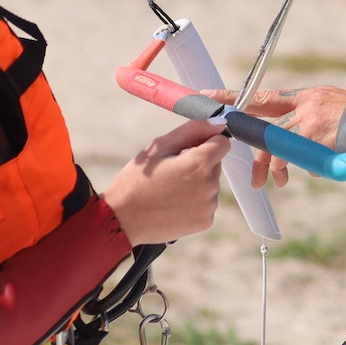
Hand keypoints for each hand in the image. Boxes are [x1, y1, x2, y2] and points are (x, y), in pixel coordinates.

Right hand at [101, 119, 227, 244]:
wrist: (122, 219)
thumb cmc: (136, 180)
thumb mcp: (159, 147)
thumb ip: (192, 130)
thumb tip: (218, 122)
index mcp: (198, 164)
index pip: (223, 143)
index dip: (207, 141)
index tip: (190, 149)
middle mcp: (209, 186)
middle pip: (216, 164)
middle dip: (199, 163)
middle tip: (172, 171)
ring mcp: (209, 206)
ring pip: (211, 184)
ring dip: (197, 183)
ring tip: (170, 189)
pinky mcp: (205, 222)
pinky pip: (207, 203)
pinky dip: (195, 202)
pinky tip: (174, 204)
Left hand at [201, 85, 345, 181]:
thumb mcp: (330, 106)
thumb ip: (306, 117)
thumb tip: (290, 139)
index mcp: (304, 96)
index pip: (261, 96)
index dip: (233, 97)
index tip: (208, 97)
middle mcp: (304, 106)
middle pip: (266, 132)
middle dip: (258, 159)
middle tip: (254, 180)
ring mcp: (309, 122)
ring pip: (281, 151)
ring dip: (279, 171)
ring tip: (282, 183)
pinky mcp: (317, 138)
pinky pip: (304, 162)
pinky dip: (311, 170)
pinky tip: (321, 169)